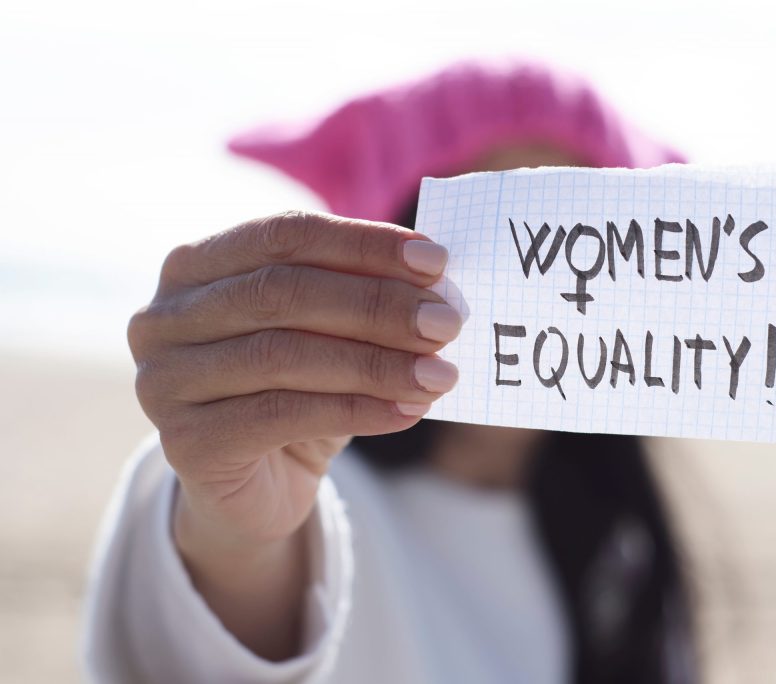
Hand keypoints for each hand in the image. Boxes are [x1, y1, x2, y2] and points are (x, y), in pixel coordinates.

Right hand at [126, 211, 460, 657]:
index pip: (284, 235)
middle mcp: (164, 316)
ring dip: (376, 362)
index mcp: (195, 265)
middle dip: (377, 305)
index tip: (437, 262)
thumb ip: (362, 298)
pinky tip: (408, 411)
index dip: (363, 244)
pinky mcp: (185, 444)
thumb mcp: (329, 333)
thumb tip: (436, 283)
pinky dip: (355, 410)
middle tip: (447, 322)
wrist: (259, 485)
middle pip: (283, 293)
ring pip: (283, 355)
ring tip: (440, 374)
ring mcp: (164, 381)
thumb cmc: (300, 389)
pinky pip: (281, 416)